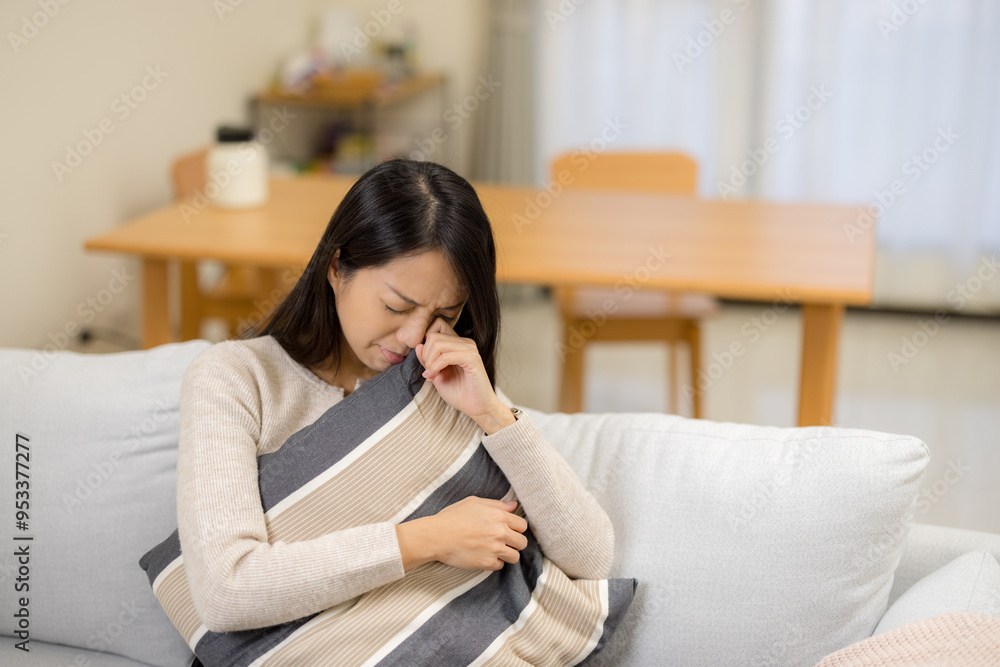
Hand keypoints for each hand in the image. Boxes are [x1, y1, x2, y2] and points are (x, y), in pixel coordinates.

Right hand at [395, 497, 528, 570]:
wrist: (437, 536)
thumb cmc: (452, 517)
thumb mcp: (474, 502)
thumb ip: (497, 504)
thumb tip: (513, 506)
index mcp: (499, 516)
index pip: (522, 526)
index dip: (516, 528)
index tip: (508, 530)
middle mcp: (500, 533)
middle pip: (522, 543)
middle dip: (514, 542)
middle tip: (503, 542)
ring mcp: (495, 549)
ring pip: (514, 557)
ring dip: (507, 554)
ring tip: (495, 551)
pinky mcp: (487, 563)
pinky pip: (500, 565)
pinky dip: (494, 562)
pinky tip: (484, 556)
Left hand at [415, 318, 514, 433]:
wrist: (477, 408)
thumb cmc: (459, 393)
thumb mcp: (436, 374)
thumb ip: (427, 360)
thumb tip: (419, 345)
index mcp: (457, 343)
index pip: (437, 325)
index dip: (426, 341)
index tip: (426, 361)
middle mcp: (465, 342)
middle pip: (433, 335)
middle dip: (425, 355)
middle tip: (429, 371)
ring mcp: (469, 349)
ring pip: (437, 343)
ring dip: (430, 361)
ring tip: (432, 374)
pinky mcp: (472, 358)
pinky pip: (446, 356)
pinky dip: (436, 366)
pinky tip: (436, 376)